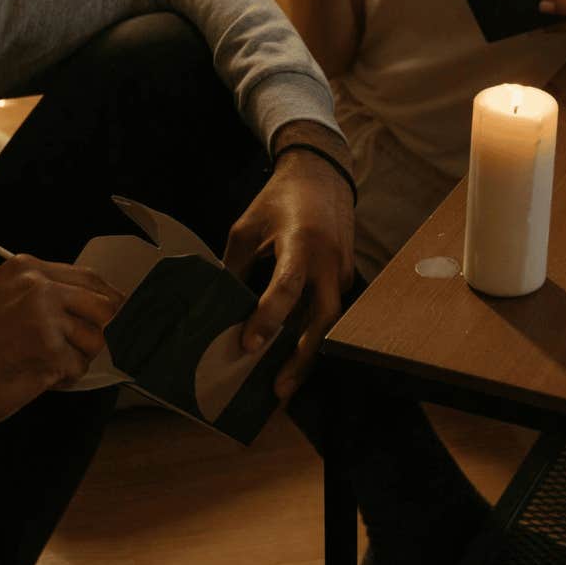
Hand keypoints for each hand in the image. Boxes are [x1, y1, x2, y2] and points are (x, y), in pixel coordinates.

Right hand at [0, 254, 121, 443]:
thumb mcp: (3, 300)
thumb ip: (45, 294)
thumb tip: (100, 304)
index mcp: (25, 268)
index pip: (90, 278)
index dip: (109, 300)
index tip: (119, 314)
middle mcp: (38, 287)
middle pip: (104, 305)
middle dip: (102, 331)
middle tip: (84, 347)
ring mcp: (45, 319)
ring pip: (95, 340)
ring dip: (77, 358)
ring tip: (44, 363)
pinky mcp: (50, 353)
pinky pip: (79, 368)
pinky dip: (64, 379)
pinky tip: (37, 379)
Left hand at [221, 131, 355, 401]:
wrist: (322, 175)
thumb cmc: (278, 200)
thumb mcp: (247, 228)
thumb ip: (236, 268)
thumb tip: (220, 310)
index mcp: (302, 243)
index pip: (286, 287)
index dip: (267, 318)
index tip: (247, 345)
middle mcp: (329, 262)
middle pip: (322, 319)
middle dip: (301, 357)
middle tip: (276, 389)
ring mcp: (343, 272)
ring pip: (328, 322)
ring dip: (307, 354)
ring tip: (282, 385)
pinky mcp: (345, 278)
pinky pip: (327, 312)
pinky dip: (310, 335)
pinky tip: (290, 357)